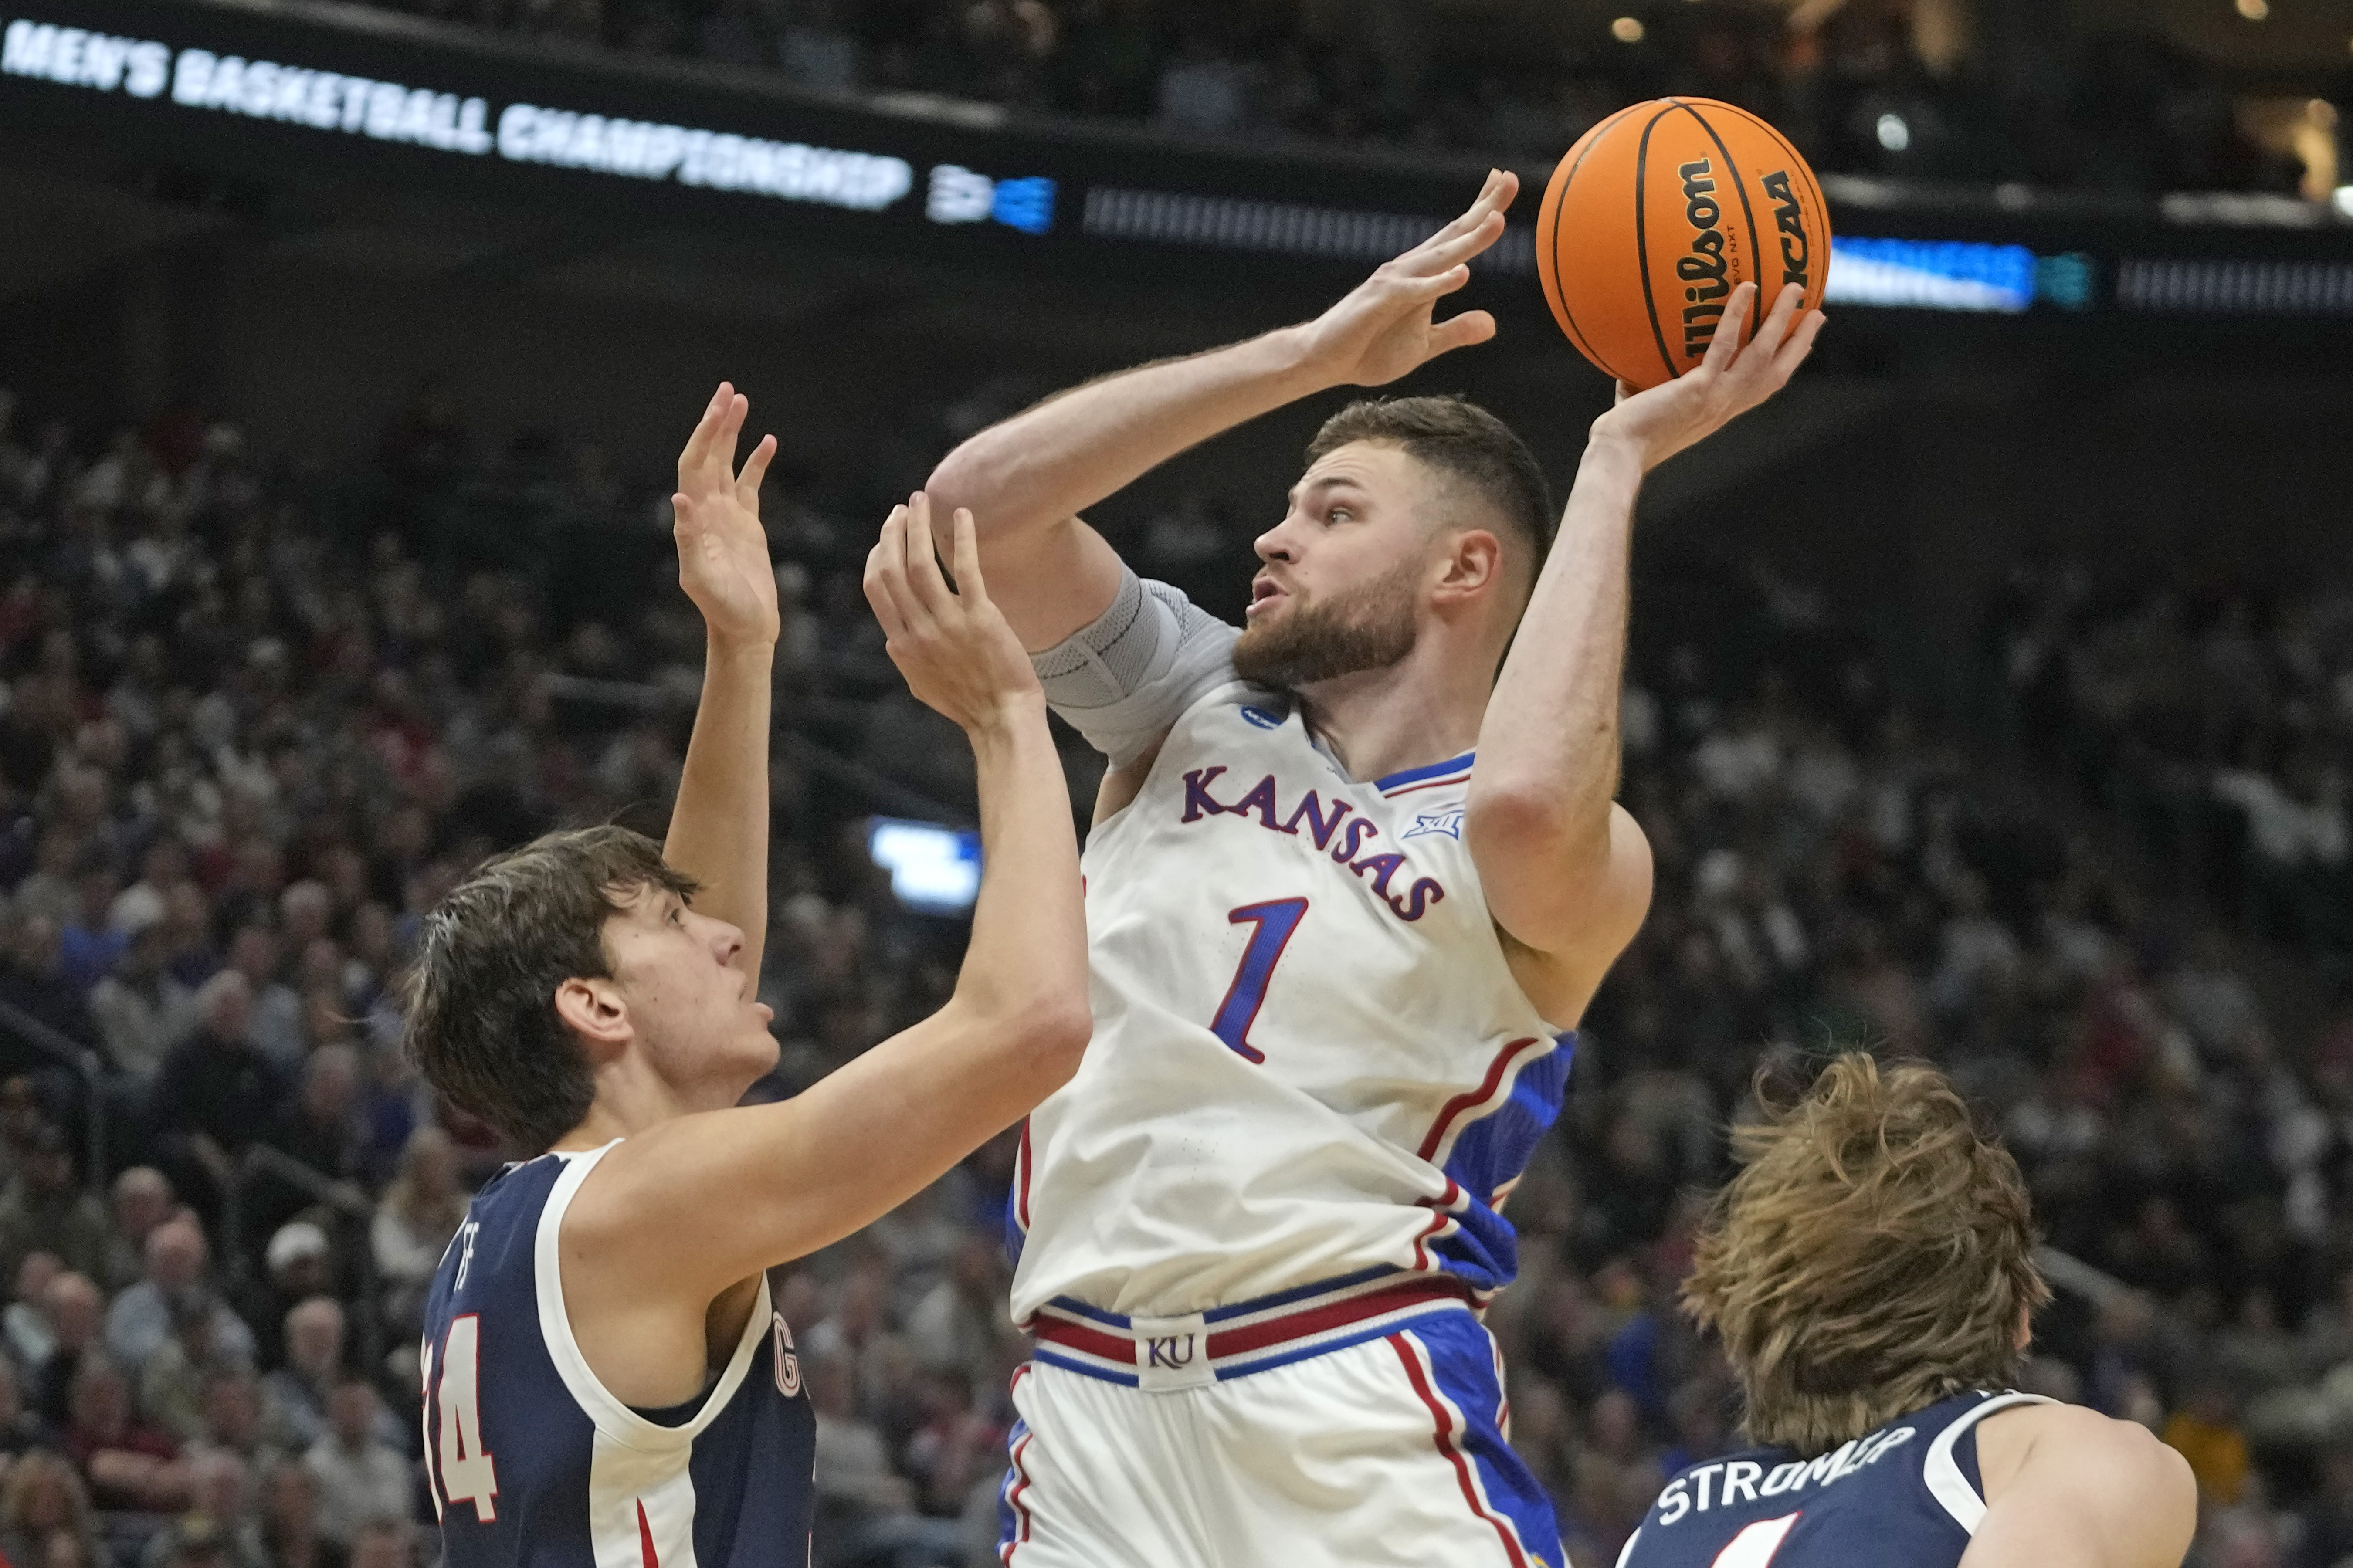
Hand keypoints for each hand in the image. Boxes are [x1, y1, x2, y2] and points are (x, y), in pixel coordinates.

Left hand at [673, 382, 780, 647]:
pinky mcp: (747, 524)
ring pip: (727, 463)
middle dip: (717, 422)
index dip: (704, 435)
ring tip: (742, 402)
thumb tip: (680, 500)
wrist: (745, 628)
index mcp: (693, 518)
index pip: (694, 465)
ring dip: (732, 433)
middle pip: (708, 455)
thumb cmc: (723, 609)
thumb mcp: (701, 578)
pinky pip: (750, 484)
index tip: (718, 409)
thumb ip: (689, 540)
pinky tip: (768, 441)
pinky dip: (757, 462)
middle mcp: (706, 511)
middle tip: (729, 390)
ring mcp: (726, 515)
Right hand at [863, 493, 1041, 732]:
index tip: (886, 537)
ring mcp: (947, 623)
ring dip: (917, 526)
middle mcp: (917, 631)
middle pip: (892, 569)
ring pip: (920, 564)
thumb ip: (905, 655)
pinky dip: (961, 538)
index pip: (876, 588)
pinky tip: (962, 515)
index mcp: (901, 644)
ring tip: (920, 501)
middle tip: (902, 509)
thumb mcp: (921, 683)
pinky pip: (965, 569)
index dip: (877, 556)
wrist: (1002, 717)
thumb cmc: (967, 702)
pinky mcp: (980, 617)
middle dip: (892, 533)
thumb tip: (893, 637)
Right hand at [1295, 169, 1517, 386]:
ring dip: (1469, 239)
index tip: (1505, 182)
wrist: (1324, 361)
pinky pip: (1414, 291)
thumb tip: (1492, 324)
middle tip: (1510, 179)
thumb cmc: (1369, 350)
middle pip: (1453, 234)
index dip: (1481, 211)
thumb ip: (1456, 332)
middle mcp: (1409, 270)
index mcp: (1422, 276)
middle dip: (1483, 207)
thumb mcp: (1424, 345)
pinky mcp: (1380, 302)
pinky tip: (1463, 274)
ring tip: (1497, 220)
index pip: (1457, 237)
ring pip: (1439, 258)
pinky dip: (1438, 283)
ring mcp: (1394, 283)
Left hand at [1589, 282, 1825, 471]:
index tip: (1800, 344)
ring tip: (1795, 288)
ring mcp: (1718, 397)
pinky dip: (1737, 315)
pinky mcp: (1701, 389)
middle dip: (1800, 343)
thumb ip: (1645, 385)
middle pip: (1777, 372)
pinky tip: (1747, 288)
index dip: (1784, 365)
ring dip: (1782, 319)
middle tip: (1817, 313)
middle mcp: (1727, 406)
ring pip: (1763, 353)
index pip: (1762, 388)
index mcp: (1720, 412)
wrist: (1619, 454)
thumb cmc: (1624, 435)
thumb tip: (1631, 366)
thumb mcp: (1642, 405)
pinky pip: (1725, 345)